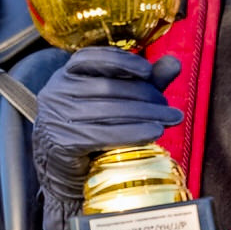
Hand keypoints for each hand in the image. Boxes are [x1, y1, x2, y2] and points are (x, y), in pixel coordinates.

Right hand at [33, 46, 184, 229]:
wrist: (65, 172)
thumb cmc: (93, 129)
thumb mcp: (118, 100)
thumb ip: (143, 81)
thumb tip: (174, 64)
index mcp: (65, 75)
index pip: (89, 57)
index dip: (120, 61)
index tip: (148, 71)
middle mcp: (56, 92)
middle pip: (108, 87)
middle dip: (146, 95)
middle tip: (170, 107)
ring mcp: (56, 118)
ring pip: (110, 110)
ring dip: (147, 114)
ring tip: (172, 119)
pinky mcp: (63, 142)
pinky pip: (105, 134)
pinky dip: (134, 133)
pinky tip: (155, 133)